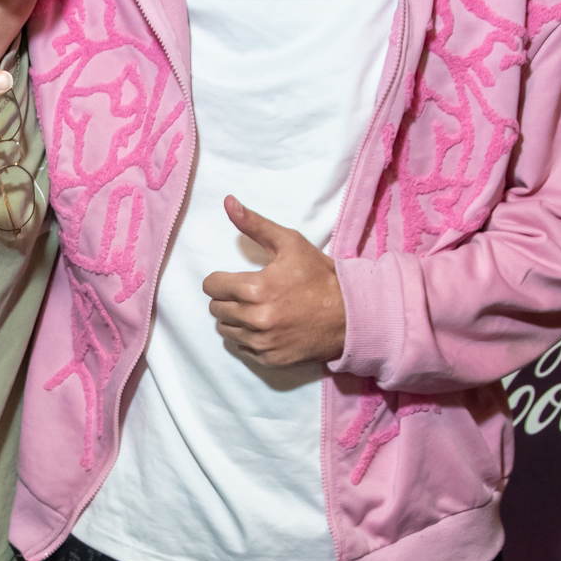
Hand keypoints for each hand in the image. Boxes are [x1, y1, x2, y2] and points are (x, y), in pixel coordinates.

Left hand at [203, 196, 346, 367]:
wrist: (349, 315)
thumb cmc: (319, 277)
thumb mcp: (290, 244)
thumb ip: (255, 224)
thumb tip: (228, 202)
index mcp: (256, 288)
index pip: (211, 286)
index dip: (220, 280)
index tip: (232, 280)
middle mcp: (255, 318)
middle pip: (216, 309)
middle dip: (227, 299)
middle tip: (248, 294)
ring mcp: (262, 342)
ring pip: (225, 330)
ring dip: (235, 319)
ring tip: (256, 310)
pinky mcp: (270, 359)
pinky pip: (242, 348)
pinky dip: (249, 338)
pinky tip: (266, 327)